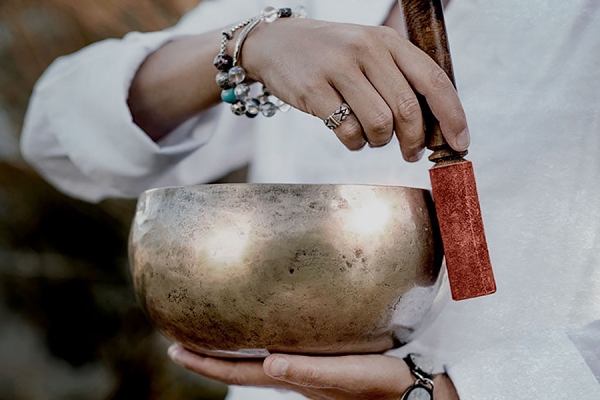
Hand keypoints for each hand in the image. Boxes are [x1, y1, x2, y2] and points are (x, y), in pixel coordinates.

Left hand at [168, 344, 458, 399]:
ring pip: (256, 360)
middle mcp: (293, 376)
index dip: (204, 365)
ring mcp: (305, 371)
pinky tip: (263, 329)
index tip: (173, 349)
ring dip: (229, 350)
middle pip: (239, 368)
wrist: (410, 391)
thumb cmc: (383, 384)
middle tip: (180, 339)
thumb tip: (269, 363)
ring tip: (211, 332)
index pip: (238, 374)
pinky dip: (258, 341)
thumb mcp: (349, 375)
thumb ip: (311, 372)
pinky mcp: (321, 362)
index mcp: (294, 380)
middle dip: (208, 356)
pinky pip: (278, 350)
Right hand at [240, 18, 468, 160]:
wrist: (276, 44)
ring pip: (379, 124)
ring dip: (380, 142)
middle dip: (414, 141)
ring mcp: (339, 68)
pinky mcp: (314, 90)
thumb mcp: (368, 52)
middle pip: (408, 109)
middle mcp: (367, 50)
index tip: (460, 144)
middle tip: (410, 152)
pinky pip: (347, 132)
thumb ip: (399, 79)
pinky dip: (354, 143)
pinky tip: (348, 134)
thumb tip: (434, 126)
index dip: (452, 116)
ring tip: (370, 136)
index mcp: (387, 41)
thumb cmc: (331, 55)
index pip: (433, 80)